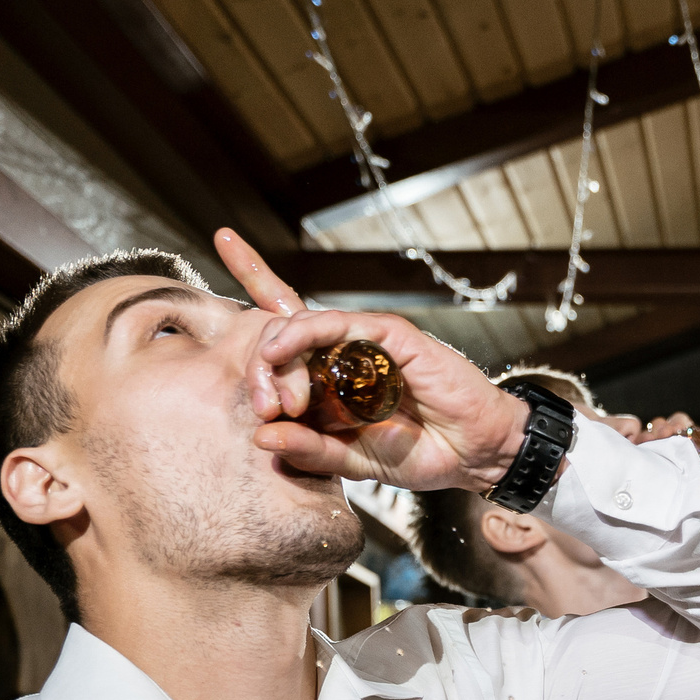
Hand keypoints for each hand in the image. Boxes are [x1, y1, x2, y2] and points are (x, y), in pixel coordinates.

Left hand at [213, 229, 534, 494]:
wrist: (475, 454)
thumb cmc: (421, 453)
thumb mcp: (353, 463)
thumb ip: (309, 451)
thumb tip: (260, 438)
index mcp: (331, 375)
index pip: (285, 321)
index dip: (255, 274)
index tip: (224, 237)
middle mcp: (344, 350)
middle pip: (279, 330)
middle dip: (258, 367)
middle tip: (264, 409)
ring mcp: (366, 339)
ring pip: (301, 325)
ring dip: (277, 357)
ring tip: (275, 396)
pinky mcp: (391, 335)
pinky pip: (339, 325)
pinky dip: (306, 334)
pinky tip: (286, 351)